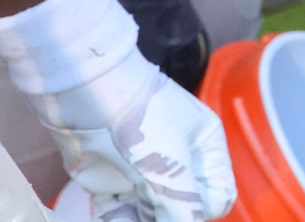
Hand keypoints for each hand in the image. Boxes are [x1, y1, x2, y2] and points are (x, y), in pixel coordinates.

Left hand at [0, 0, 236, 221]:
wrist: (88, 96)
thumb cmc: (142, 121)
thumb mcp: (171, 168)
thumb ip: (183, 208)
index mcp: (205, 152)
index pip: (217, 198)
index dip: (200, 212)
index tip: (176, 213)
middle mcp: (179, 166)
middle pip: (181, 211)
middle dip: (162, 217)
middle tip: (143, 210)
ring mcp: (146, 175)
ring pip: (151, 216)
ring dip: (136, 219)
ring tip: (120, 211)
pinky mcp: (116, 182)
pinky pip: (122, 214)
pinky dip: (114, 216)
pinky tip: (107, 207)